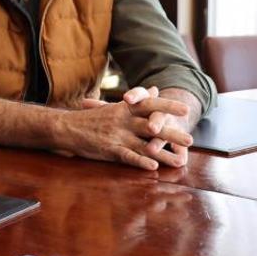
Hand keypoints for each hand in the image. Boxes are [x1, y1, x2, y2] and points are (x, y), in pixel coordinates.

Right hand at [59, 90, 190, 170]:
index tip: (185, 110)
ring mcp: (116, 135)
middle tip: (191, 140)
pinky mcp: (109, 149)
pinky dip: (140, 161)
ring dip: (163, 153)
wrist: (66, 127)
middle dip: (171, 134)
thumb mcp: (116, 106)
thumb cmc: (92, 118)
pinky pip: (127, 156)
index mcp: (125, 108)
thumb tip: (155, 89)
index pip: (149, 104)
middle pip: (151, 126)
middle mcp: (123, 120)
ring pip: (144, 144)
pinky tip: (153, 166)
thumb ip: (138, 100)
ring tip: (180, 160)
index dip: (167, 106)